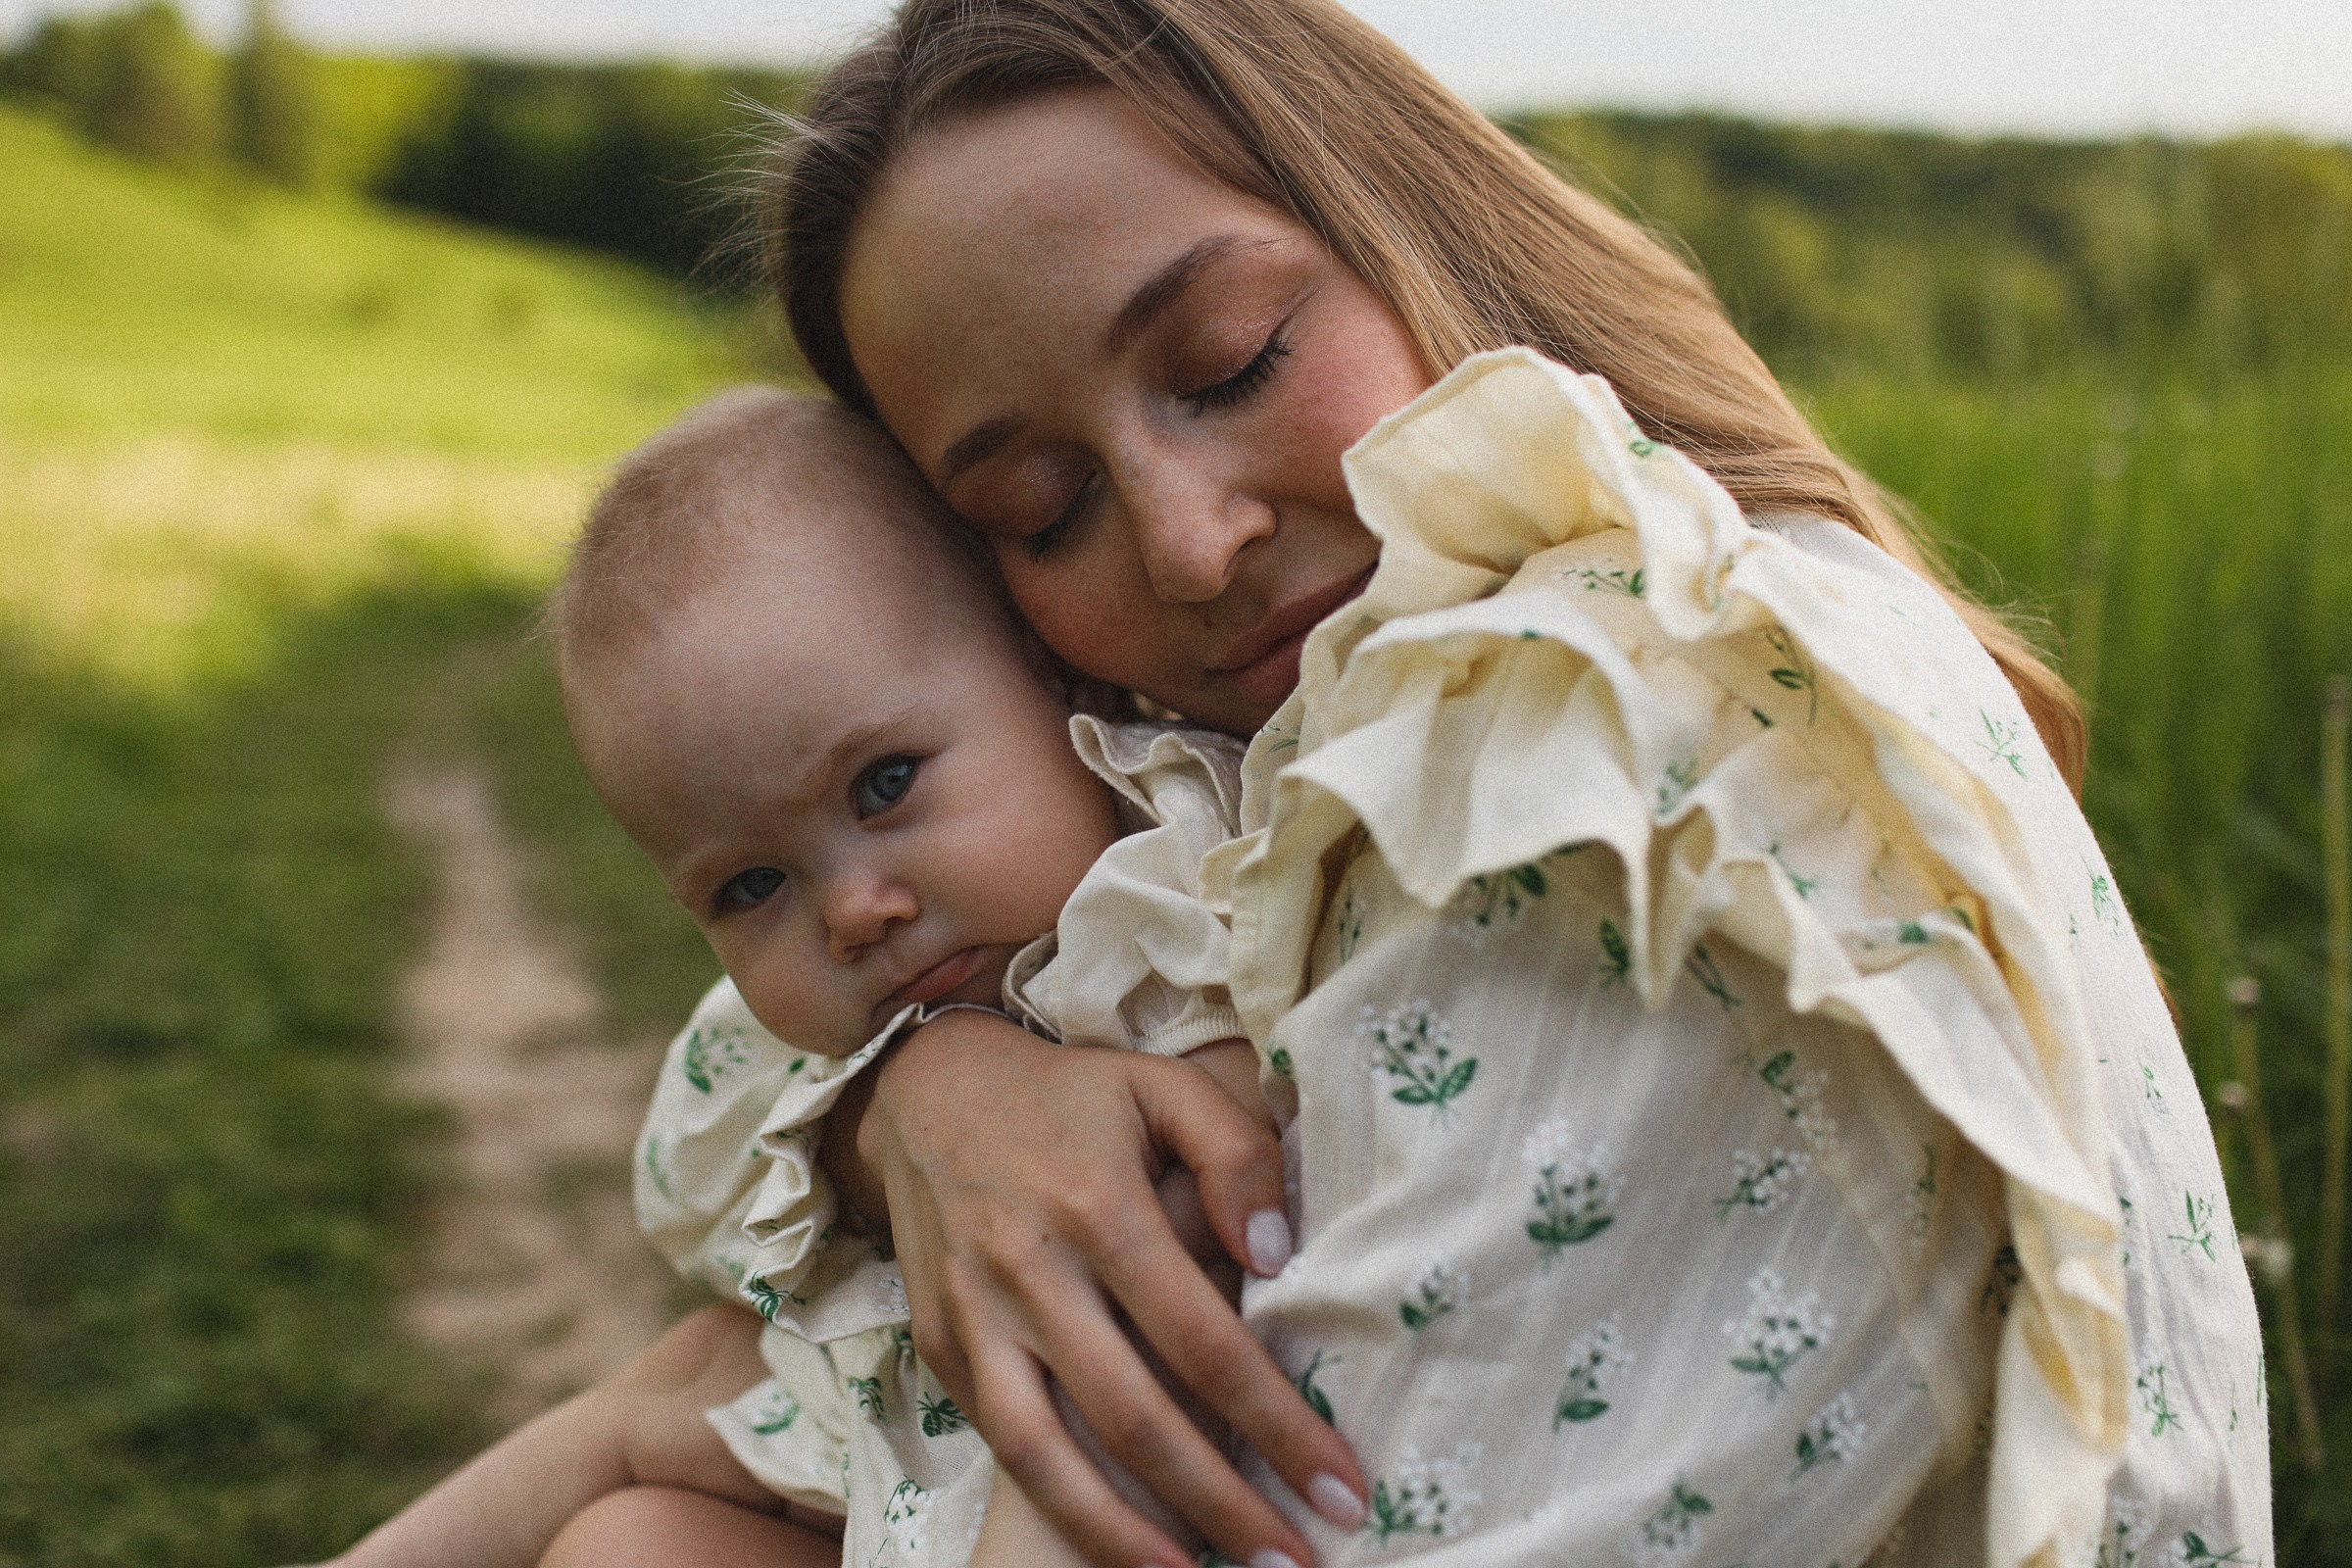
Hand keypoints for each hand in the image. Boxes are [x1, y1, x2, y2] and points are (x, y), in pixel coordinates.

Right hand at [849, 1012, 1366, 1567]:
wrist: (924, 1091)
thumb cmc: (1071, 1096)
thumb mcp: (1162, 1088)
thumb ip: (1233, 1153)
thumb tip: (1275, 1254)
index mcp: (1098, 1205)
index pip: (1205, 1340)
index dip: (1277, 1422)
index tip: (1342, 1483)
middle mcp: (1030, 1272)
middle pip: (1134, 1417)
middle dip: (1221, 1504)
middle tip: (1294, 1564)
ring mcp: (974, 1317)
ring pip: (1048, 1454)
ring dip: (1123, 1536)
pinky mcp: (938, 1347)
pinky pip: (1003, 1443)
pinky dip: (1059, 1503)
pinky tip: (1121, 1541)